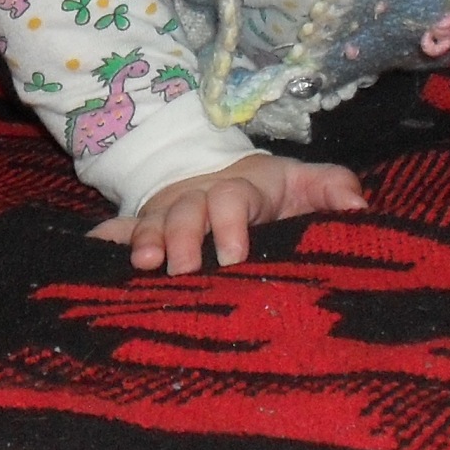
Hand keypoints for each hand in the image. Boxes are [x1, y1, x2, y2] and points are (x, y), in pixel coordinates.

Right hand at [88, 154, 366, 273]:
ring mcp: (167, 214)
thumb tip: (360, 208)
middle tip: (184, 270)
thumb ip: (333, 188)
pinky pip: (117, 232)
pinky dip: (103, 243)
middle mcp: (198, 199)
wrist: (226, 179)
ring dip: (144, 241)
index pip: (234, 199)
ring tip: (141, 267)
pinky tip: (89, 257)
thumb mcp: (305, 184)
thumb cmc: (274, 193)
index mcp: (240, 189)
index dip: (232, 222)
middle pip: (186, 213)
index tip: (236, 255)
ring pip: (151, 223)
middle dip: (183, 239)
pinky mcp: (143, 229)